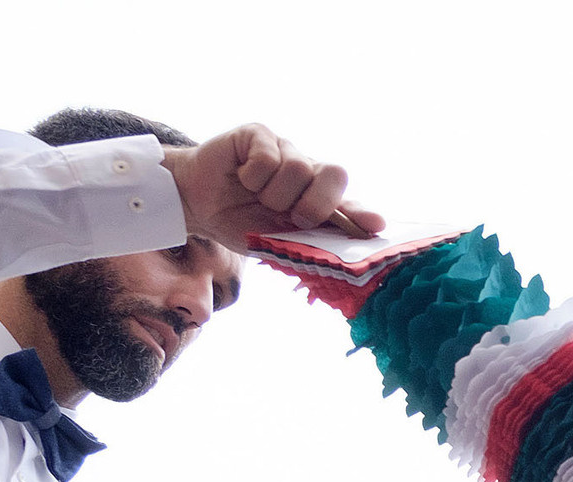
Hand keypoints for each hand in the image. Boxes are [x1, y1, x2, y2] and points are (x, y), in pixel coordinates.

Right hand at [163, 124, 382, 251]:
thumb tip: (342, 255)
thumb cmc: (240, 223)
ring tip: (257, 196)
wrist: (197, 205)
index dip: (362, 214)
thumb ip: (309, 245)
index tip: (375, 225)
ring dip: (273, 193)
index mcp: (318, 199)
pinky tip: (242, 177)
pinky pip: (268, 157)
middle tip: (293, 217)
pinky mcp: (259, 134)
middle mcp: (307, 170)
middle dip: (315, 204)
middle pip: (335, 174)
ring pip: (298, 169)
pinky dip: (253, 176)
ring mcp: (285, 149)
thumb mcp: (276, 242)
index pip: (349, 204)